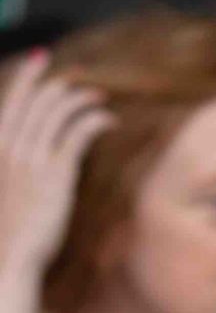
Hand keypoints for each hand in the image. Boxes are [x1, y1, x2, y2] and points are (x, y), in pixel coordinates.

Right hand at [0, 52, 113, 280]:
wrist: (7, 255)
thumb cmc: (8, 229)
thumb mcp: (6, 187)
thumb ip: (15, 165)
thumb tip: (32, 153)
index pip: (10, 101)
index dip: (26, 76)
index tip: (41, 56)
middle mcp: (10, 148)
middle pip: (35, 100)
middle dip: (60, 83)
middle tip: (85, 78)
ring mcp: (31, 160)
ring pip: (57, 113)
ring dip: (81, 99)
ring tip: (100, 98)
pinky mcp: (55, 174)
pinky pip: (76, 135)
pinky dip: (94, 121)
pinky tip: (108, 120)